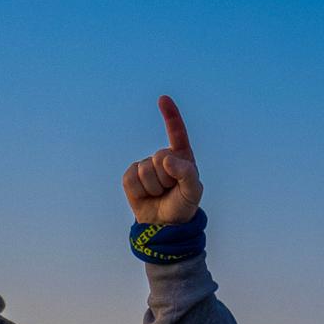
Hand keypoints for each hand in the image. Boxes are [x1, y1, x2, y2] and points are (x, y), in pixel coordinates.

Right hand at [121, 95, 201, 225]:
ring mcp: (145, 165)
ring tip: (160, 194)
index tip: (163, 99)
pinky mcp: (130, 176)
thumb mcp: (193, 192)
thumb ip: (186, 173)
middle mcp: (162, 158)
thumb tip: (166, 159)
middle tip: (170, 190)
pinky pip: (131, 178)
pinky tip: (146, 196)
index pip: (177, 133)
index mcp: (181, 156)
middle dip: (166, 178)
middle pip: (159, 157)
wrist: (164, 224)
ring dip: (153, 187)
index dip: (170, 116)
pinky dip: (139, 191)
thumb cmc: (183, 205)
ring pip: (145, 170)